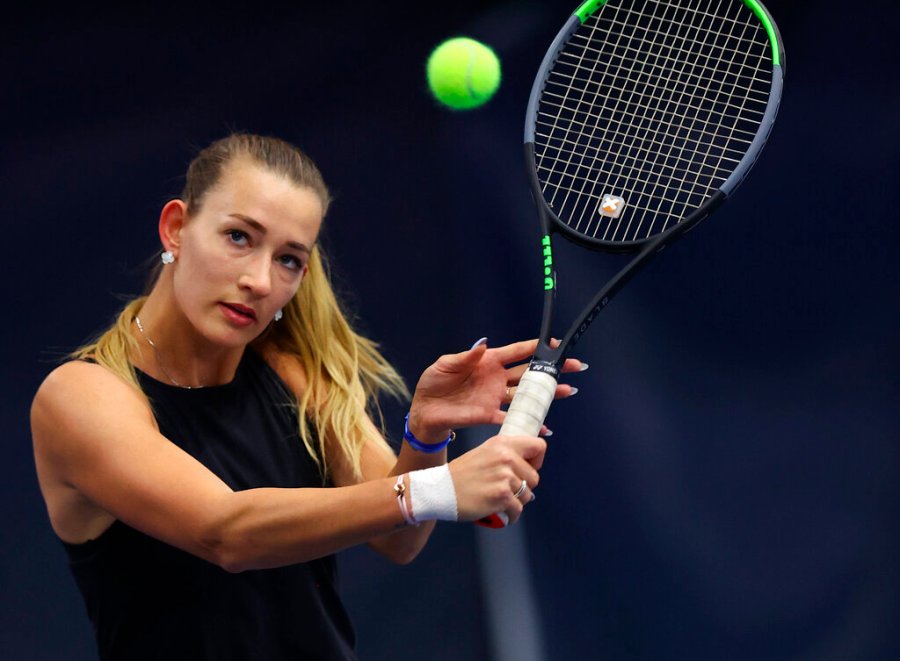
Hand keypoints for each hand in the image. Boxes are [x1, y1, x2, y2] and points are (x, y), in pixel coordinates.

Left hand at [407, 338, 584, 441]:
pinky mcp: (489, 415)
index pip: (517, 351)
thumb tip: (482, 344)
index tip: (556, 344)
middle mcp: (496, 378)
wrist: (425, 409)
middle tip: (573, 366)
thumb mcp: (445, 365)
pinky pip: (511, 418)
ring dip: (546, 394)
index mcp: (488, 361)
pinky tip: (544, 425)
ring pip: (526, 394)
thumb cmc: (434, 383)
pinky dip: (527, 422)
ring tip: (567, 390)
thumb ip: (465, 356)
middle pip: (529, 372)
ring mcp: (495, 397)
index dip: (536, 347)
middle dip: (551, 369)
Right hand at [448, 434, 545, 524]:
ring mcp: (504, 477)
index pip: (538, 446)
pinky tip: (502, 514)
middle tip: (507, 491)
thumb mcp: (484, 453)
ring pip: (527, 496)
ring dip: (517, 502)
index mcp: (503, 444)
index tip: (528, 469)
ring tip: (501, 502)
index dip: (536, 460)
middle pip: (534, 477)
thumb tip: (528, 464)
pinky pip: (518, 510)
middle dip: (524, 487)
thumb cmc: (461, 474)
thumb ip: (505, 454)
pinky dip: (511, 515)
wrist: (441, 490)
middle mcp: (506, 457)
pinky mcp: (501, 496)